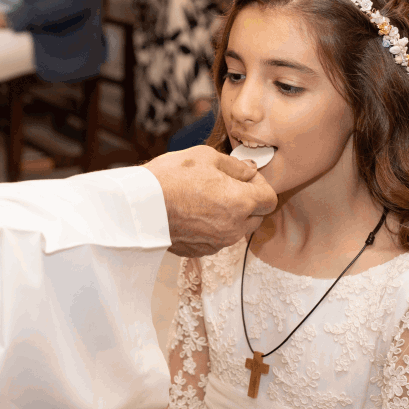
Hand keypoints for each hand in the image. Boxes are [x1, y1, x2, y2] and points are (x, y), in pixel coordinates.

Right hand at [145, 146, 277, 256]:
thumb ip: (235, 166)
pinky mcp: (202, 250)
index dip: (260, 185)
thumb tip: (250, 170)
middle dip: (247, 201)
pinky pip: (218, 238)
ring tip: (205, 198)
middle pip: (257, 216)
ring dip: (230, 215)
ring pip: (237, 228)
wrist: (139, 206)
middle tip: (224, 186)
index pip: (270, 198)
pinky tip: (194, 212)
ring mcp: (218, 242)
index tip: (245, 177)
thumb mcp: (205, 157)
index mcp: (241, 202)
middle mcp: (234, 227)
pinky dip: (213, 226)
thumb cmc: (170, 177)